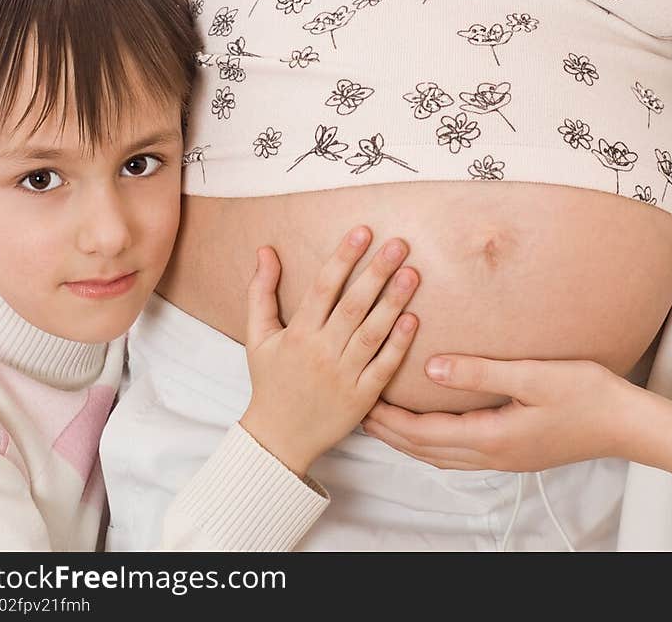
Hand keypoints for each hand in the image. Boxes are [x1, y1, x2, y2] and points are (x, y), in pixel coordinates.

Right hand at [239, 227, 418, 476]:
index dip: (343, 257)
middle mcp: (320, 352)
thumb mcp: (257, 336)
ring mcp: (343, 376)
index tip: (363, 231)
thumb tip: (265, 249)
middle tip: (399, 244)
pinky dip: (398, 345)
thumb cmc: (269, 381)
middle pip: (352, 306)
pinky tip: (413, 319)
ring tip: (412, 273)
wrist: (278, 439)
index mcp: (297, 334)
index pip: (323, 287)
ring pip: (371, 334)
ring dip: (393, 302)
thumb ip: (261, 291)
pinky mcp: (361, 398)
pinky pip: (383, 368)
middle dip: (376, 272)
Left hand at [362, 354, 631, 471]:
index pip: (422, 433)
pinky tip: (433, 426)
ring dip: (409, 440)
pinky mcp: (514, 452)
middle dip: (389, 433)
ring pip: (441, 455)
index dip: (388, 418)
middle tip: (359, 410)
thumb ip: (479, 371)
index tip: (362, 400)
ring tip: (385, 419)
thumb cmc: (585, 394)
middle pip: (425, 450)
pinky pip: (460, 452)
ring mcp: (504, 458)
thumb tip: (431, 368)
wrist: (625, 423)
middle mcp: (492, 454)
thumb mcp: (531, 375)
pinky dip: (434, 441)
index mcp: (490, 437)